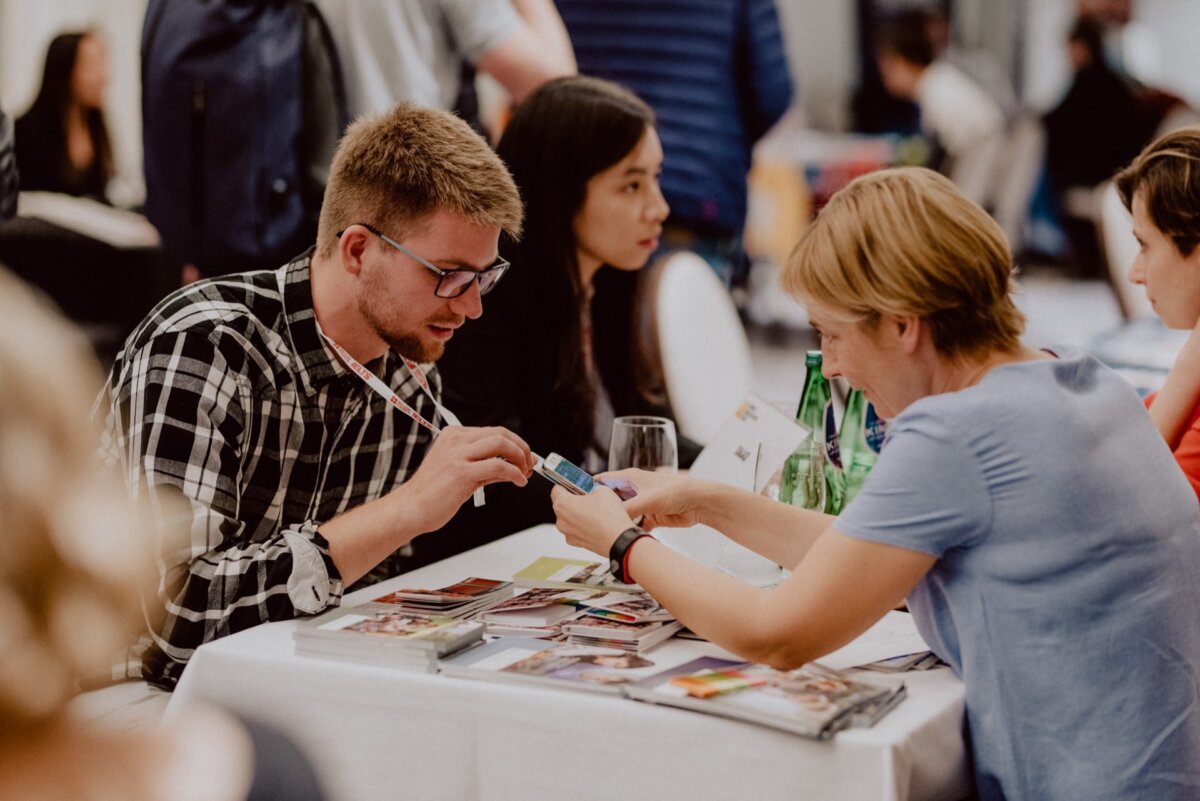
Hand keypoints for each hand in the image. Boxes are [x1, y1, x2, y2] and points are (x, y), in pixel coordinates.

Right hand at [399, 426, 532, 531]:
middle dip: (521, 448)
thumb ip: (486, 467)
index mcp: (453, 436)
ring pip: (501, 443)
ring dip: (520, 457)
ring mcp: (458, 454)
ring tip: (525, 472)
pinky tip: (518, 481)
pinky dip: (514, 473)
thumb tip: (511, 467)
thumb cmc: (432, 494)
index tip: (525, 457)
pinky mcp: (462, 471)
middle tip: (530, 464)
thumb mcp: (461, 473)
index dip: (515, 443)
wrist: (410, 509)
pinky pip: (498, 465)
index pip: (494, 431)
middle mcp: (456, 440)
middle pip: (501, 433)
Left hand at [550, 484, 634, 556]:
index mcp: (562, 505)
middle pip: (563, 505)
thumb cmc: (609, 517)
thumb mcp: (601, 489)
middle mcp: (561, 521)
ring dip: (579, 513)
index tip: (575, 484)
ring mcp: (568, 534)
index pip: (557, 489)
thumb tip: (590, 489)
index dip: (567, 484)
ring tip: (596, 511)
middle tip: (589, 497)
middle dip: (574, 499)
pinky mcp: (577, 543)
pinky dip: (584, 525)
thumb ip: (590, 486)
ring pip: (570, 518)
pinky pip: (577, 529)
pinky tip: (597, 522)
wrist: (619, 540)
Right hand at [596, 469, 704, 531]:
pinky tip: (627, 539)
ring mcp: (641, 504)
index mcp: (629, 478)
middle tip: (591, 524)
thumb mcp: (648, 500)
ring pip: (622, 516)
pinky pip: (635, 526)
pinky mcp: (650, 517)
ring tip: (608, 534)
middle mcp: (633, 490)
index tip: (577, 500)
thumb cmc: (676, 491)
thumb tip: (612, 521)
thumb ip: (628, 510)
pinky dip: (632, 532)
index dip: (589, 490)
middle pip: (610, 501)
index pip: (602, 481)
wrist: (699, 503)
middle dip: (603, 512)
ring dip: (618, 524)